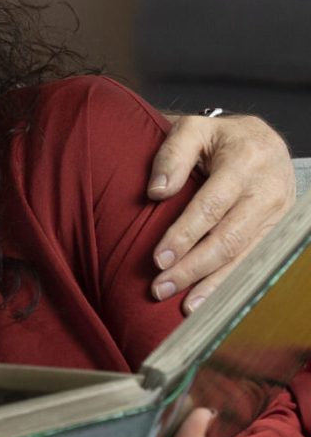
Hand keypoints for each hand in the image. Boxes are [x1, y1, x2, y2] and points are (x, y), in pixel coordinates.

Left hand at [148, 113, 294, 312]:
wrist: (263, 142)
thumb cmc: (220, 139)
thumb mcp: (193, 130)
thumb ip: (172, 155)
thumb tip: (157, 192)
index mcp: (246, 160)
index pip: (211, 205)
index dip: (185, 234)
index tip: (159, 259)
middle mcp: (268, 189)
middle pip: (229, 237)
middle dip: (193, 267)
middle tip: (161, 288)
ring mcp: (279, 213)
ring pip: (245, 255)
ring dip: (213, 284)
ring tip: (186, 306)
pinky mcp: (279, 230)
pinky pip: (255, 261)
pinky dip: (231, 282)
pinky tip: (211, 300)